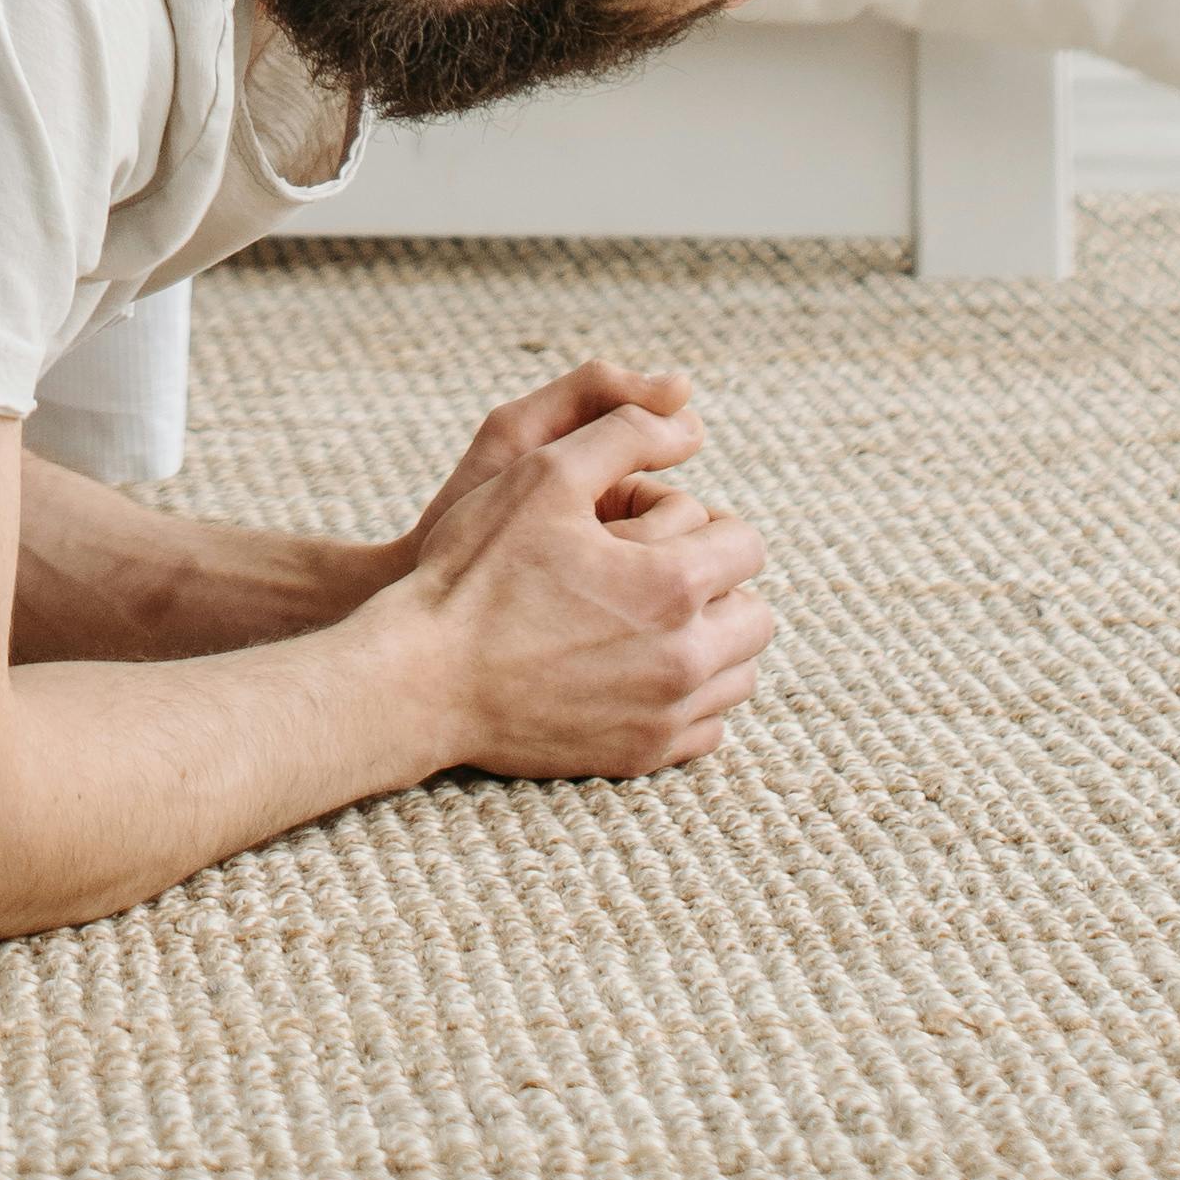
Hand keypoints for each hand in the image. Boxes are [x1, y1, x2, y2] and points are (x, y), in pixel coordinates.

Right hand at [374, 384, 772, 781]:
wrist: (424, 679)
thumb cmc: (475, 570)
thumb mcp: (543, 471)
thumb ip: (624, 432)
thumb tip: (688, 422)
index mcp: (671, 585)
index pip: (746, 545)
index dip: (703, 522)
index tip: (654, 525)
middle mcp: (684, 659)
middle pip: (755, 616)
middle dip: (717, 584)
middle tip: (654, 572)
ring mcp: (664, 716)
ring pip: (738, 675)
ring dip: (709, 639)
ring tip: (647, 618)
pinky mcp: (640, 756)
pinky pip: (707, 728)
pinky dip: (689, 696)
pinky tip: (637, 669)